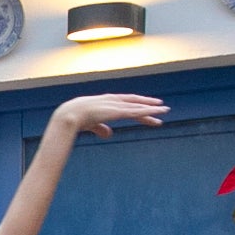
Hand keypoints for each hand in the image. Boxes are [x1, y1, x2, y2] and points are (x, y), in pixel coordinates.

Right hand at [49, 93, 170, 142]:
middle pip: (134, 103)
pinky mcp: (118, 111)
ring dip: (152, 109)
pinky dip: (148, 112)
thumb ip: (101, 128)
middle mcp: (113, 100)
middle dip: (148, 106)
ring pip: (138, 107)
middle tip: (162, 109)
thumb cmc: (76, 119)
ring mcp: (116, 105)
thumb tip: (109, 134)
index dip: (137, 106)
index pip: (125, 104)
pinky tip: (157, 112)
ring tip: (165, 110)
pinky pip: (136, 111)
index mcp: (106, 102)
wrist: (69, 115)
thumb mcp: (92, 124)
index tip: (147, 110)